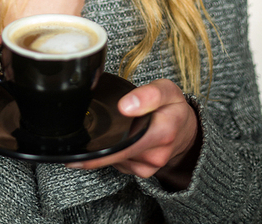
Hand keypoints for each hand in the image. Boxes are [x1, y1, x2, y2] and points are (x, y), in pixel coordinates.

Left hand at [66, 79, 200, 188]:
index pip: (130, 140)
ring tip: (102, 131)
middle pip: (117, 153)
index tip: (85, 143)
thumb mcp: (167, 90)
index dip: (106, 144)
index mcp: (163, 130)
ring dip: (104, 148)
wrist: (186, 130)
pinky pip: (120, 164)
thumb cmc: (173, 107)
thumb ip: (149, 94)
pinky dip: (112, 153)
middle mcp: (157, 152)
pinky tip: (115, 141)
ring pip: (116, 159)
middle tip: (75, 144)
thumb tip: (125, 105)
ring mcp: (150, 165)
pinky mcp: (144, 172)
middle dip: (95, 149)